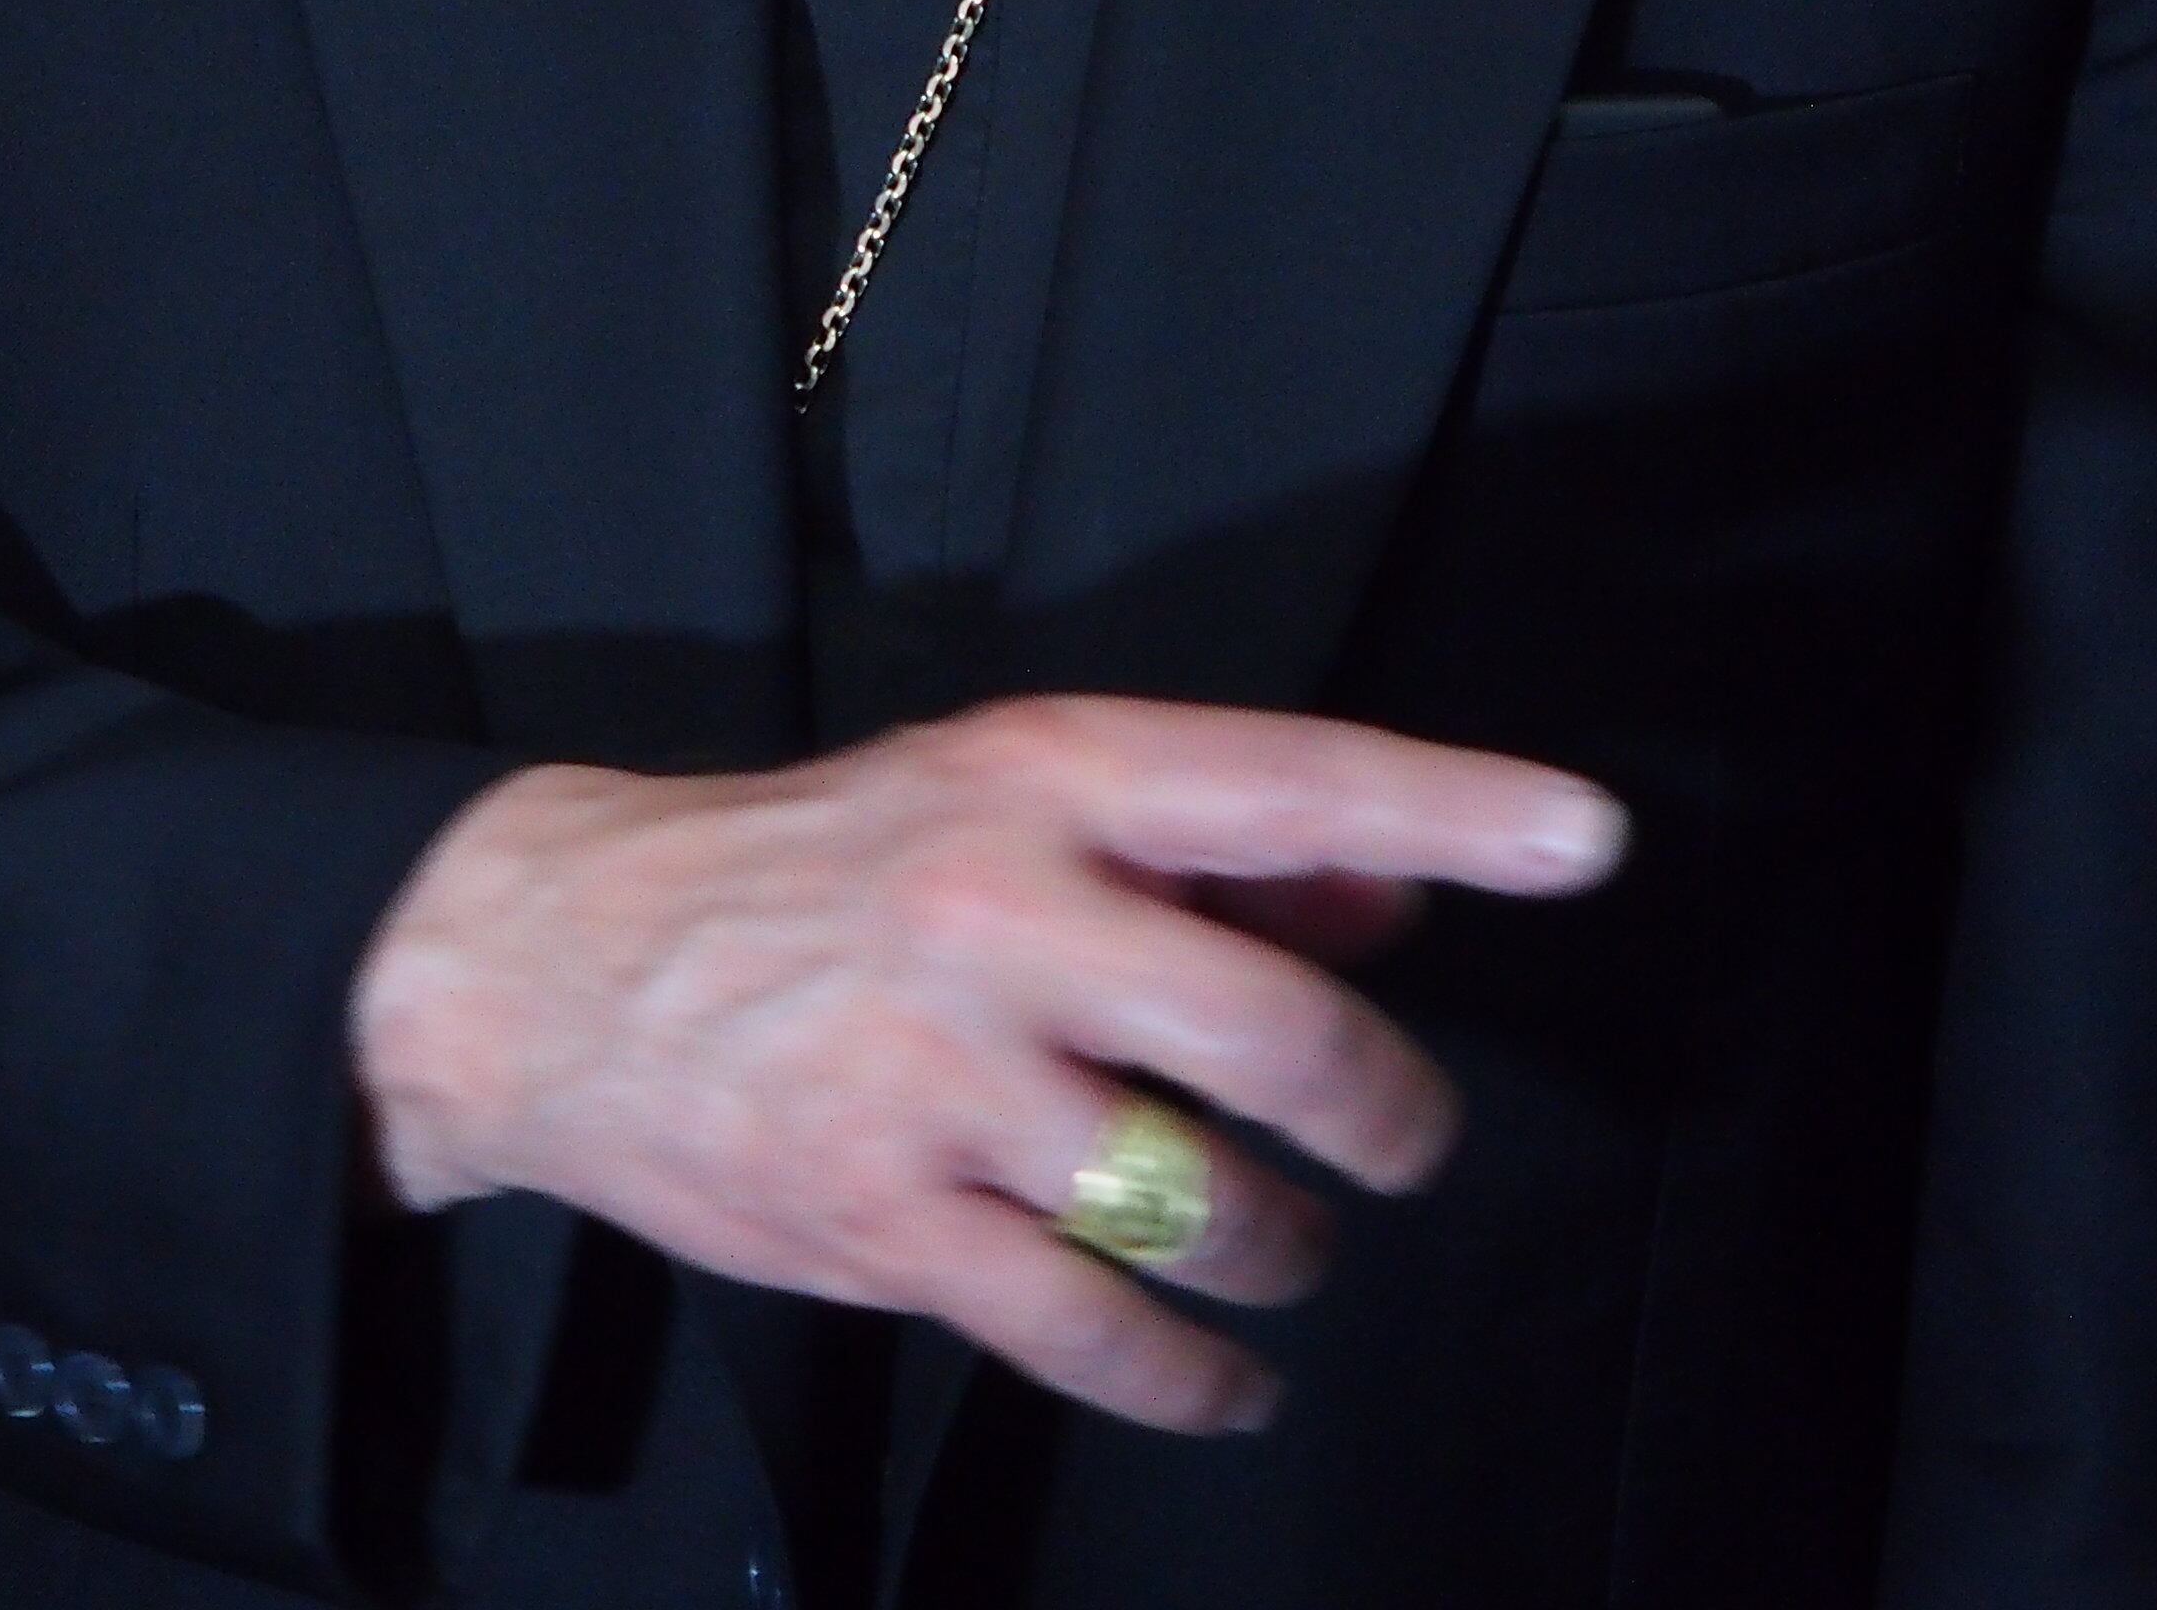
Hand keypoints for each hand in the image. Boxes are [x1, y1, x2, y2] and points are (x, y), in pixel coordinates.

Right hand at [348, 694, 1624, 1433]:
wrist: (568, 961)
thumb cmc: (826, 868)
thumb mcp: (1005, 799)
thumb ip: (1211, 850)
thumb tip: (1396, 899)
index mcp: (1041, 778)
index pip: (1284, 782)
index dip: (1449, 805)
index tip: (1588, 835)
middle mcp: (999, 913)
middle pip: (1269, 1034)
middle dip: (1381, 1110)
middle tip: (1400, 1139)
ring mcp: (939, 1077)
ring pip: (1195, 1198)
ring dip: (1284, 1247)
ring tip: (1285, 1246)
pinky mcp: (885, 1219)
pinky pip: (1093, 1330)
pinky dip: (1194, 1378)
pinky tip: (1227, 1380)